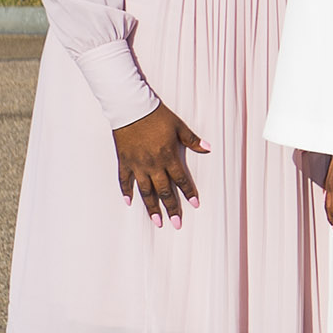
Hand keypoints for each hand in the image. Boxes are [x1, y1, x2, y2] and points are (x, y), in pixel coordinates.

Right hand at [112, 105, 203, 224]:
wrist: (131, 108)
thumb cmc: (157, 116)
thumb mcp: (179, 126)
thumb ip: (193, 140)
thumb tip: (208, 147)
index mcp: (168, 156)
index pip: (181, 179)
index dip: (189, 193)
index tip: (195, 205)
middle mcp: (153, 165)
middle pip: (163, 191)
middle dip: (171, 208)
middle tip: (176, 224)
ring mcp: (137, 165)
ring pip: (145, 191)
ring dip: (151, 207)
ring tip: (156, 221)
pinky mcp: (124, 161)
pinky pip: (124, 180)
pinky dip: (126, 191)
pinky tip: (129, 202)